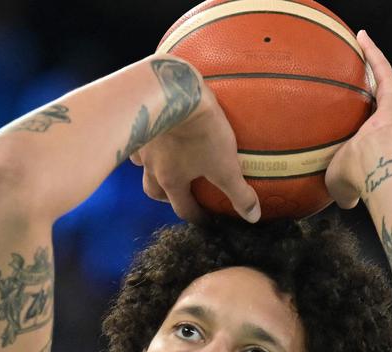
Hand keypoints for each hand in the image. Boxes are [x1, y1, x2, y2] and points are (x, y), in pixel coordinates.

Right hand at [133, 82, 259, 222]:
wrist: (171, 93)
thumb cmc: (199, 132)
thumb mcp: (225, 164)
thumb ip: (239, 192)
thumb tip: (253, 217)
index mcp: (172, 181)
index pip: (182, 208)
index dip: (196, 216)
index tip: (205, 219)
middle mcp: (152, 167)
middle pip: (155, 191)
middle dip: (167, 197)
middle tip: (181, 192)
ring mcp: (142, 145)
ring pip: (142, 166)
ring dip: (153, 169)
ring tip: (166, 161)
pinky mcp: (139, 122)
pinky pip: (139, 138)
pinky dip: (147, 142)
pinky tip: (155, 133)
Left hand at [325, 30, 391, 208]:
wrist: (385, 168)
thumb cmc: (363, 178)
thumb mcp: (341, 184)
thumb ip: (343, 188)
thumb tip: (346, 199)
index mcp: (376, 145)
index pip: (366, 128)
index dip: (360, 118)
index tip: (353, 109)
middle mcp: (390, 124)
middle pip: (377, 100)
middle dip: (368, 86)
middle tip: (357, 68)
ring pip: (382, 81)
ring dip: (371, 62)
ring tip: (359, 43)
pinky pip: (382, 70)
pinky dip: (373, 53)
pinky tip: (362, 37)